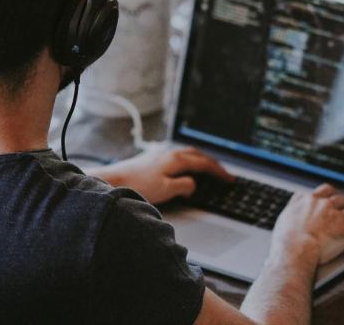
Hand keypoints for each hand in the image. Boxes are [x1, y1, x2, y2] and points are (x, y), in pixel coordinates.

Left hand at [94, 146, 232, 204]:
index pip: (204, 163)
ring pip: (187, 153)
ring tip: (207, 168)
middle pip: (198, 155)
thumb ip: (184, 186)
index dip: (219, 172)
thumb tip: (193, 184)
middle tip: (223, 173)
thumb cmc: (138, 185)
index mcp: (177, 159)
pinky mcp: (152, 157)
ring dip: (200, 160)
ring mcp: (160, 153)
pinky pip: (177, 155)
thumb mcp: (166, 190)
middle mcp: (169, 153)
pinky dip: (188, 160)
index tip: (229, 179)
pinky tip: (184, 166)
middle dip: (213, 163)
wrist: (114, 180)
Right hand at [270, 184, 343, 266]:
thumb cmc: (286, 239)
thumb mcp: (285, 215)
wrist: (295, 251)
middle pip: (343, 200)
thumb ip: (294, 204)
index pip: (326, 190)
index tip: (336, 196)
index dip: (333, 193)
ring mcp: (337, 217)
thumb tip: (297, 197)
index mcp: (310, 200)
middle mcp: (325, 205)